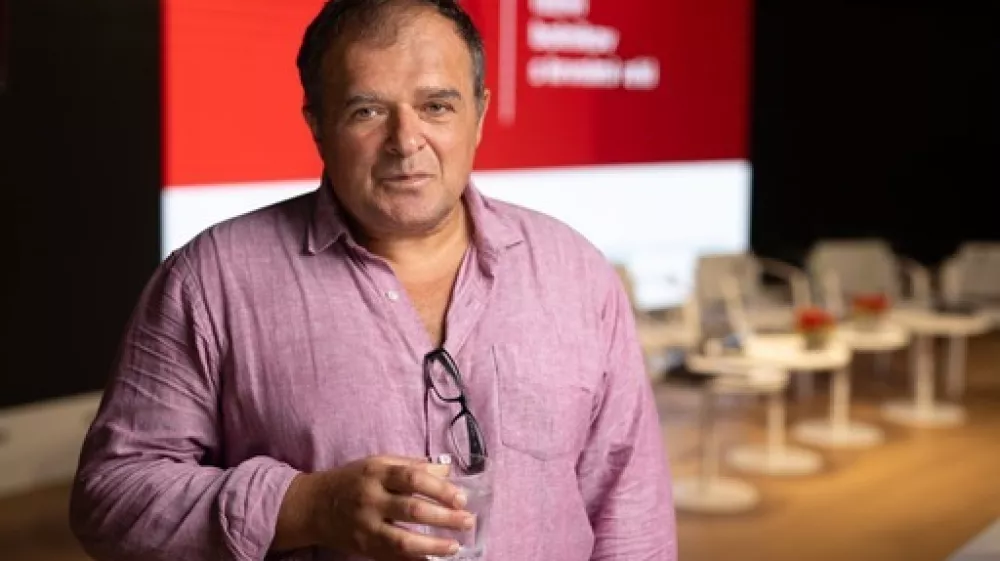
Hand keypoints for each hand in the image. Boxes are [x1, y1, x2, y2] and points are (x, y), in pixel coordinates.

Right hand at [298, 455, 472, 559]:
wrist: (313, 505)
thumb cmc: (353, 480)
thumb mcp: (378, 463)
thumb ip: (411, 465)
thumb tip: (447, 471)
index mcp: (377, 473)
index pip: (414, 478)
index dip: (440, 488)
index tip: (461, 497)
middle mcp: (371, 499)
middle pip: (413, 509)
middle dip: (444, 517)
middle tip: (468, 521)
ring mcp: (367, 527)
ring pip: (403, 540)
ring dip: (433, 546)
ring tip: (455, 546)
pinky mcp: (364, 547)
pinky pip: (392, 558)